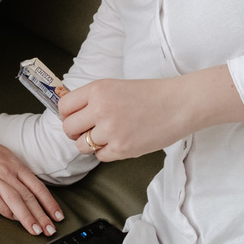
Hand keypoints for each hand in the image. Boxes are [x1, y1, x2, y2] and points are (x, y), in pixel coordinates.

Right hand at [0, 130, 63, 236]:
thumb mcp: (6, 158)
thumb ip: (17, 174)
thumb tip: (27, 192)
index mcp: (16, 166)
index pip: (38, 187)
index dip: (49, 203)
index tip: (58, 216)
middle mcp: (8, 172)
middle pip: (29, 196)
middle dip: (42, 215)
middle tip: (50, 230)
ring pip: (15, 199)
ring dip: (27, 216)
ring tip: (35, 230)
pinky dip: (4, 210)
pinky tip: (12, 219)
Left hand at [58, 76, 193, 161]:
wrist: (179, 104)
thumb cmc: (151, 94)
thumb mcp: (116, 87)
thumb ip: (93, 99)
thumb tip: (71, 113)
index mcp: (98, 90)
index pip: (64, 107)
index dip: (67, 115)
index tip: (73, 118)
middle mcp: (100, 109)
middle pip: (68, 128)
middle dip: (75, 132)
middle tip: (87, 131)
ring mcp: (111, 131)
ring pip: (81, 146)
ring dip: (89, 144)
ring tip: (105, 137)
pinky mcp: (122, 149)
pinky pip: (100, 156)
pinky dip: (107, 152)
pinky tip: (120, 141)